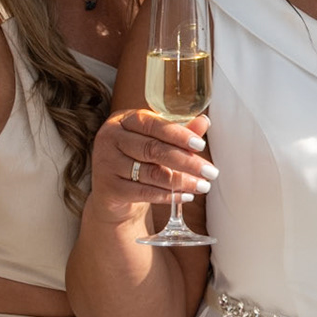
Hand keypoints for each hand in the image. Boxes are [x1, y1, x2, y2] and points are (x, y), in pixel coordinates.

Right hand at [86, 108, 215, 222]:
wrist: (112, 191)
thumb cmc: (138, 158)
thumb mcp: (156, 141)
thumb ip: (179, 133)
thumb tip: (204, 122)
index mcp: (124, 120)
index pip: (152, 124)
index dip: (178, 135)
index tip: (201, 145)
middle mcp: (111, 138)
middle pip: (152, 149)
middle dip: (186, 161)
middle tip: (210, 172)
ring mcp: (106, 163)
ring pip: (149, 173)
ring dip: (180, 181)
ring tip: (202, 186)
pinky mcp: (108, 188)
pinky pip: (143, 192)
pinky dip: (167, 195)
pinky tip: (185, 196)